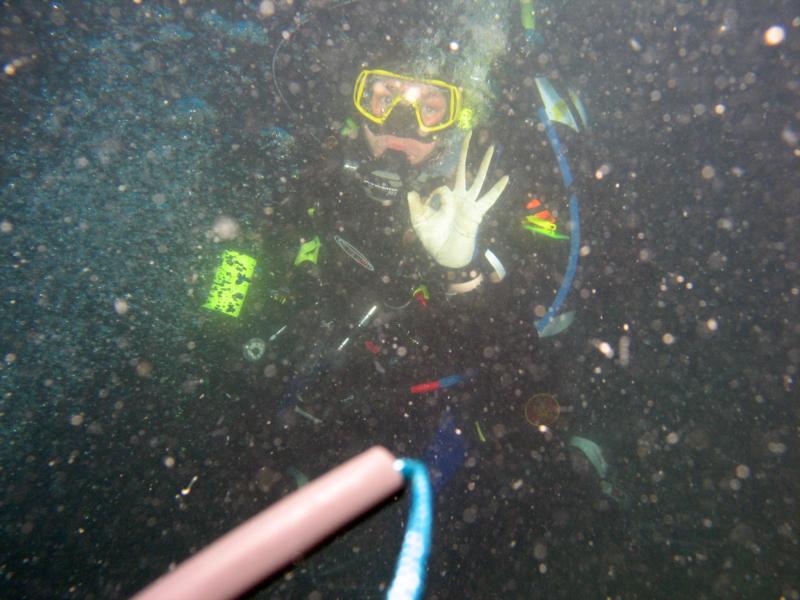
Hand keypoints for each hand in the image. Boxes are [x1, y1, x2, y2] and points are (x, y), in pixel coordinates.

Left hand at [408, 131, 508, 267]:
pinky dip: (497, 189)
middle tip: (468, 133)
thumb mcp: (419, 223)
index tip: (428, 210)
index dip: (432, 196)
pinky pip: (489, 198)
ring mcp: (470, 203)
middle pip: (463, 169)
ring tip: (492, 147)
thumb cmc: (434, 240)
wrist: (447, 255)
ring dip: (485, 163)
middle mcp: (460, 197)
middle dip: (465, 152)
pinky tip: (505, 178)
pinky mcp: (477, 212)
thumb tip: (410, 192)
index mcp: (446, 198)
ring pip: (479, 178)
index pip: (441, 186)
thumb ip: (415, 208)